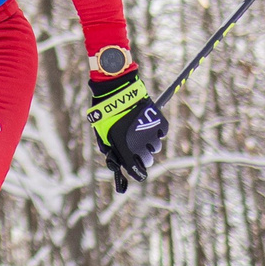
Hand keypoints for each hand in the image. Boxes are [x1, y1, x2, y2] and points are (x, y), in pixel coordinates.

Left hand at [88, 67, 166, 192]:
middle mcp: (140, 143)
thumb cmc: (106, 113)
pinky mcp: (158, 121)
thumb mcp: (102, 134)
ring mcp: (150, 132)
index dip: (139, 175)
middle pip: (148, 160)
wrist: (117, 90)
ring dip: (150, 144)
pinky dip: (158, 132)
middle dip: (144, 159)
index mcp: (125, 149)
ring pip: (156, 147)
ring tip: (142, 135)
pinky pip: (162, 133)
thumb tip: (116, 162)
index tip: (140, 175)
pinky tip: (150, 127)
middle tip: (140, 153)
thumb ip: (109, 150)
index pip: (137, 170)